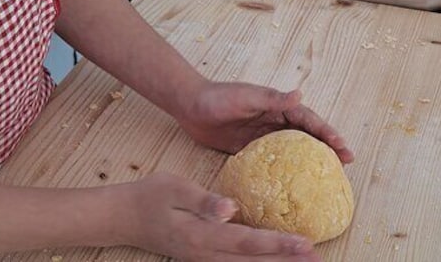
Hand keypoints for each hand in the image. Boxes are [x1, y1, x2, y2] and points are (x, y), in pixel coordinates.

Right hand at [112, 172, 319, 260]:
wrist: (122, 217)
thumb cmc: (150, 196)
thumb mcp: (174, 187)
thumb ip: (204, 201)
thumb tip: (230, 208)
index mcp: (201, 235)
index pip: (247, 242)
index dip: (278, 244)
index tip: (305, 243)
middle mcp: (205, 254)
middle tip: (317, 259)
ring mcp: (203, 260)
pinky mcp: (203, 258)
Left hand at [176, 82, 353, 162]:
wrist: (190, 106)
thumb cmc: (219, 97)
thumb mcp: (247, 96)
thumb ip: (272, 98)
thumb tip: (299, 94)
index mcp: (278, 106)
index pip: (309, 119)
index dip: (327, 132)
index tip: (342, 146)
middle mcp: (275, 121)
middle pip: (307, 135)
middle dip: (328, 147)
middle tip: (346, 163)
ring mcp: (264, 136)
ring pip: (294, 150)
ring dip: (311, 160)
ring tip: (328, 175)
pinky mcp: (250, 150)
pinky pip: (273, 162)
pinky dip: (286, 171)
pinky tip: (293, 185)